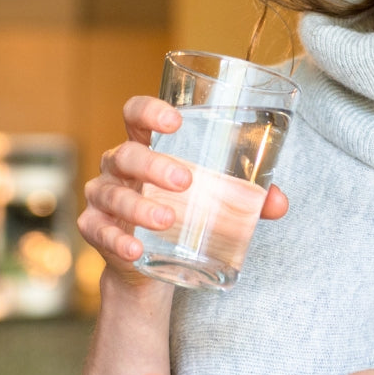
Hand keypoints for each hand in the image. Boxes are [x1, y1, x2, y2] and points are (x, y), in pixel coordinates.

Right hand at [78, 96, 288, 287]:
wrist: (149, 263)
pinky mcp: (95, 230)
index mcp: (145, 145)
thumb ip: (246, 197)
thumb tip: (279, 203)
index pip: (135, 114)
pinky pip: (99, 231)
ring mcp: (102, 197)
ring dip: (140, 207)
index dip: (149, 111)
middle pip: (127, 155)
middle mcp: (118, 166)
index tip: (175, 120)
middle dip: (154, 165)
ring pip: (114, 195)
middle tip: (186, 181)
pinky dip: (117, 240)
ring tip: (168, 220)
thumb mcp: (211, 198)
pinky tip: (135, 249)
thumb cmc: (183, 212)